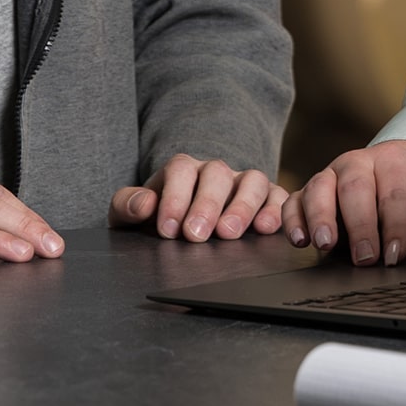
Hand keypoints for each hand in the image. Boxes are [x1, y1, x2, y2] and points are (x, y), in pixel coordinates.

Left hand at [109, 155, 285, 242]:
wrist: (180, 232)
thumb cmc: (157, 221)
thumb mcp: (131, 215)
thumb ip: (127, 206)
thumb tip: (144, 204)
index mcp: (182, 170)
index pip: (181, 170)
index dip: (175, 197)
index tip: (167, 230)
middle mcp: (215, 172)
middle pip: (217, 174)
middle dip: (207, 205)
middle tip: (196, 235)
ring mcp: (243, 185)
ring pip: (252, 180)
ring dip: (243, 206)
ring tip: (229, 233)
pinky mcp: (267, 201)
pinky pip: (278, 197)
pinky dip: (275, 210)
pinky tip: (267, 229)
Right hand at [282, 140, 405, 266]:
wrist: (397, 177)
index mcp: (392, 160)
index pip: (394, 192)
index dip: (396, 224)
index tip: (396, 253)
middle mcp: (357, 163)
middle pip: (355, 189)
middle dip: (360, 226)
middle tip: (366, 257)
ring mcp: (330, 175)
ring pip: (319, 189)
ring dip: (320, 217)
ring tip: (326, 243)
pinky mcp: (310, 192)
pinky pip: (294, 201)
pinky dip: (293, 219)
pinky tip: (299, 239)